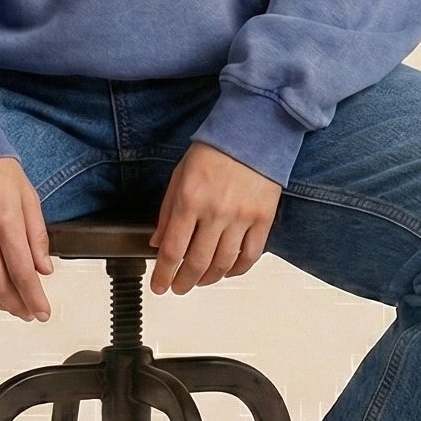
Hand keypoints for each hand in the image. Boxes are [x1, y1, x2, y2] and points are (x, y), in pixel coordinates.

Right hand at [0, 156, 53, 321]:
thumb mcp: (27, 195)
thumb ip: (37, 235)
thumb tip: (44, 269)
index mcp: (6, 220)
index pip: (22, 272)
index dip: (34, 298)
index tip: (43, 312)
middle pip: (0, 285)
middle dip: (18, 306)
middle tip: (28, 313)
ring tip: (9, 307)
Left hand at [148, 140, 279, 295]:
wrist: (252, 133)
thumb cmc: (215, 150)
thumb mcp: (180, 175)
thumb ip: (167, 211)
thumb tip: (157, 241)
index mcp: (189, 199)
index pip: (172, 249)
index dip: (163, 274)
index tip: (159, 286)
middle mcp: (215, 211)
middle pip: (197, 263)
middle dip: (183, 282)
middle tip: (178, 287)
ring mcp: (241, 217)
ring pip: (223, 264)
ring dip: (208, 279)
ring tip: (200, 281)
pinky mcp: (263, 219)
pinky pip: (251, 255)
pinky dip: (237, 269)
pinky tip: (227, 270)